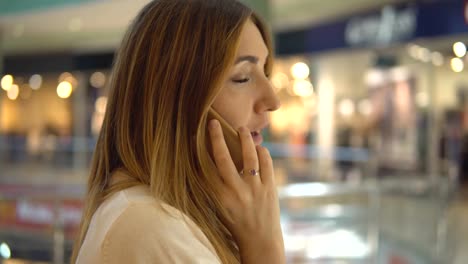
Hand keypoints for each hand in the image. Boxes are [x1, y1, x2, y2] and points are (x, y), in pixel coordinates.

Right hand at [208, 119, 284, 263]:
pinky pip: (267, 163)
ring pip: (250, 156)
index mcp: (220, 197)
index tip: (198, 135)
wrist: (260, 240)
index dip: (203, 150)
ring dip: (245, 139)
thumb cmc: (235, 223)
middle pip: (224, 158)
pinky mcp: (270, 187)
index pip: (208, 168)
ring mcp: (255, 189)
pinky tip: (258, 147)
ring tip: (242, 129)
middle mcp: (237, 191)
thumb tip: (209, 163)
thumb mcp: (219, 208)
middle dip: (218, 138)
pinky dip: (262, 152)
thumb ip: (214, 187)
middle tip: (214, 123)